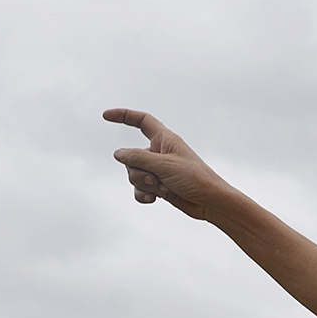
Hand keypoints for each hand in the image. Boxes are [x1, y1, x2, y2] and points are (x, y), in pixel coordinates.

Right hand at [105, 108, 227, 219]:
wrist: (210, 202)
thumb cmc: (194, 178)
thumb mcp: (163, 165)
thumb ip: (138, 158)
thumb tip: (118, 154)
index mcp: (165, 139)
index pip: (142, 121)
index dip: (124, 116)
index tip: (106, 116)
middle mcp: (160, 153)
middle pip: (131, 156)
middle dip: (137, 170)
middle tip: (156, 178)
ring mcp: (158, 170)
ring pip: (133, 174)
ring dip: (143, 183)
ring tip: (161, 188)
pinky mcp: (159, 186)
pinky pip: (139, 189)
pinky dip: (144, 194)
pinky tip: (154, 199)